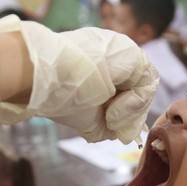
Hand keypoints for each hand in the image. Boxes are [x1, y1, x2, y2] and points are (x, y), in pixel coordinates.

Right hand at [0, 15, 158, 143]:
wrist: (40, 76)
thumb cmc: (55, 95)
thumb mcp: (86, 114)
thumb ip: (110, 124)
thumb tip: (128, 134)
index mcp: (103, 64)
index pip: (129, 89)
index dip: (125, 112)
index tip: (111, 125)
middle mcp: (115, 54)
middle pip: (139, 88)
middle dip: (129, 114)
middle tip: (111, 123)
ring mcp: (123, 51)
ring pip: (144, 87)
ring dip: (129, 111)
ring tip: (108, 117)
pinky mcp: (130, 53)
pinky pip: (146, 84)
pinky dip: (133, 105)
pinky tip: (111, 111)